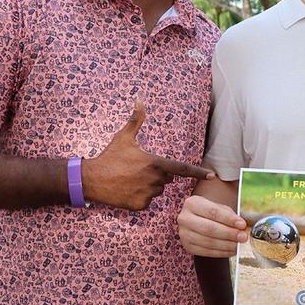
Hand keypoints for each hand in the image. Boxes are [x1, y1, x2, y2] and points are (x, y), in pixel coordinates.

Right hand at [83, 102, 212, 209]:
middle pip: (166, 179)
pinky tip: (127, 190)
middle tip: (138, 170)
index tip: (212, 176)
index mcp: (155, 164)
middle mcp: (155, 180)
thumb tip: (139, 99)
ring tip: (131, 180)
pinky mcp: (140, 206)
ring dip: (149, 187)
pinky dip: (140, 197)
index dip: (198, 172)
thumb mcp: (124, 137)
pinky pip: (147, 201)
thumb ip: (136, 120)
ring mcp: (147, 194)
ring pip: (157, 191)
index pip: (182, 169)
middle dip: (157, 175)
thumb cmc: (110, 157)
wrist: (91, 179)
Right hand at [177, 195, 246, 256]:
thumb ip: (229, 215)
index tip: (242, 224)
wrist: (195, 219)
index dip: (229, 219)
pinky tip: (231, 250)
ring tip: (238, 245)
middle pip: (209, 228)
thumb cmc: (210, 212)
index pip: (213, 212)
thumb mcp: (219, 207)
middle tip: (242, 237)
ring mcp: (184, 234)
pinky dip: (221, 252)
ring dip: (226, 245)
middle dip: (229, 234)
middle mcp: (185, 218)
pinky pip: (206, 252)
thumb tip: (241, 226)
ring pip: (208, 242)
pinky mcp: (187, 246)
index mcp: (192, 203)